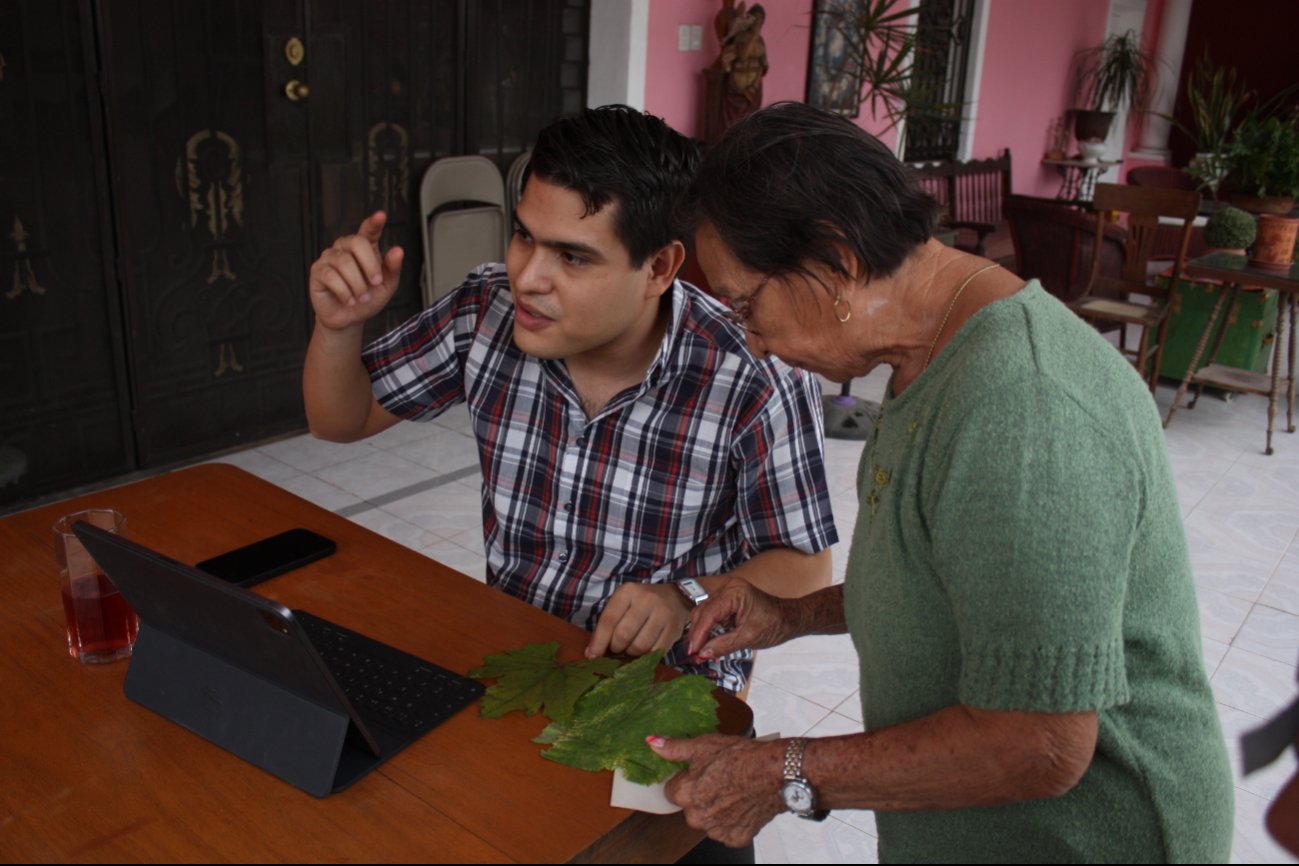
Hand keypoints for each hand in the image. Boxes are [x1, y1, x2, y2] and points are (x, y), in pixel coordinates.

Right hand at [309, 211, 403, 330]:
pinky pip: (331, 276)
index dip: (374, 223)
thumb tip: (398, 250)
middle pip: (356, 242)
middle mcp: (345, 248)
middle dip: (369, 264)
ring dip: (357, 284)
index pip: (368, 230)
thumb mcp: (386, 286)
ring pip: (344, 262)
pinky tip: (349, 300)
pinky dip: (344, 292)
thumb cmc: (367, 299)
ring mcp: (329, 258)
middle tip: (376, 282)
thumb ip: (393, 268)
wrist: (350, 318)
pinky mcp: (317, 271)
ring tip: (362, 297)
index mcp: (364, 248)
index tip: (381, 216)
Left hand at [585, 582, 689, 658]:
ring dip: (631, 652)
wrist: (675, 598)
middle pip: (623, 635)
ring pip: (639, 646)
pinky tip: (644, 649)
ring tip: (631, 646)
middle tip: (617, 647)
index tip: (591, 655)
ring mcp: (663, 613)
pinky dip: (646, 656)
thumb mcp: (623, 603)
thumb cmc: (641, 603)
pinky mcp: (674, 628)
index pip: (608, 620)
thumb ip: (608, 624)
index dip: (598, 641)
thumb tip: (592, 653)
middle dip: (616, 647)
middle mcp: (646, 599)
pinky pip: (655, 652)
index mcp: (628, 591)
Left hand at [648, 733, 784, 847]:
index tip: (698, 773)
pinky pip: (728, 830)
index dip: (685, 780)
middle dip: (701, 796)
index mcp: (686, 795)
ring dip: (717, 810)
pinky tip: (743, 804)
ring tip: (733, 791)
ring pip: (709, 820)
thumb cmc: (741, 757)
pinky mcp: (736, 838)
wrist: (775, 772)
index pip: (671, 791)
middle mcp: (698, 817)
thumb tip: (652, 743)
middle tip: (719, 780)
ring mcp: (717, 830)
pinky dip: (734, 820)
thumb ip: (674, 748)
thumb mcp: (704, 745)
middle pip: (690, 808)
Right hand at [685, 580, 791, 659]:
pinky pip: (711, 615)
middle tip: (693, 654)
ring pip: (704, 614)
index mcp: (735, 592)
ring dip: (701, 633)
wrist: (788, 619)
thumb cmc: (774, 624)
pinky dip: (708, 629)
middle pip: (702, 612)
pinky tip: (707, 643)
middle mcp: (728, 588)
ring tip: (699, 651)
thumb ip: (724, 645)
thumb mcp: (749, 638)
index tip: (692, 650)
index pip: (709, 613)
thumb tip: (703, 653)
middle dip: (697, 634)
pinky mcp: (726, 601)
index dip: (698, 634)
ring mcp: (726, 593)